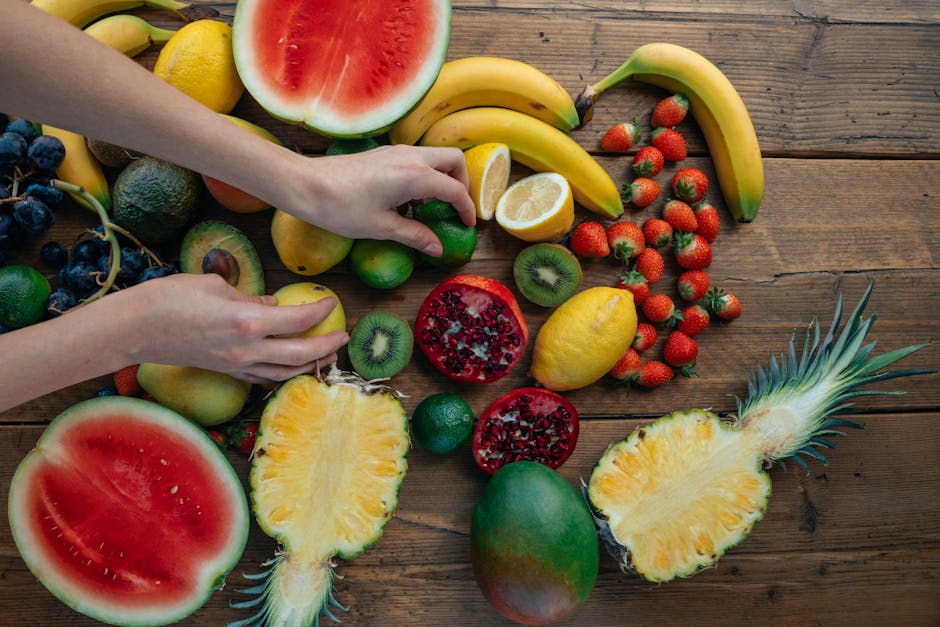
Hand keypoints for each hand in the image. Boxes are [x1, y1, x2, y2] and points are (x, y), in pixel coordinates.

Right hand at [126, 273, 348, 383]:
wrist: (134, 328)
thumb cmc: (169, 297)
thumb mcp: (215, 285)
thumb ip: (250, 296)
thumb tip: (273, 304)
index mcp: (248, 321)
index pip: (298, 320)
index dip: (320, 310)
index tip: (331, 302)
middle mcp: (247, 349)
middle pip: (301, 353)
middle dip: (327, 345)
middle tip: (343, 337)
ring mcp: (236, 365)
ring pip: (285, 372)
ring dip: (311, 365)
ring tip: (328, 356)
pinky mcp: (226, 372)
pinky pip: (264, 377)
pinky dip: (284, 373)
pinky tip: (293, 367)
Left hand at [282, 144, 474, 255]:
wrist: (305, 185)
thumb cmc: (341, 208)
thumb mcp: (382, 227)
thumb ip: (415, 235)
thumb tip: (437, 248)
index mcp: (415, 175)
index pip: (455, 190)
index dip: (466, 209)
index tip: (468, 225)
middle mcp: (411, 157)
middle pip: (453, 160)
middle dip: (462, 182)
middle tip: (454, 208)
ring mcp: (396, 152)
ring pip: (435, 156)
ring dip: (443, 177)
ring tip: (432, 205)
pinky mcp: (383, 153)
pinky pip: (417, 158)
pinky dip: (425, 174)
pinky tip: (410, 198)